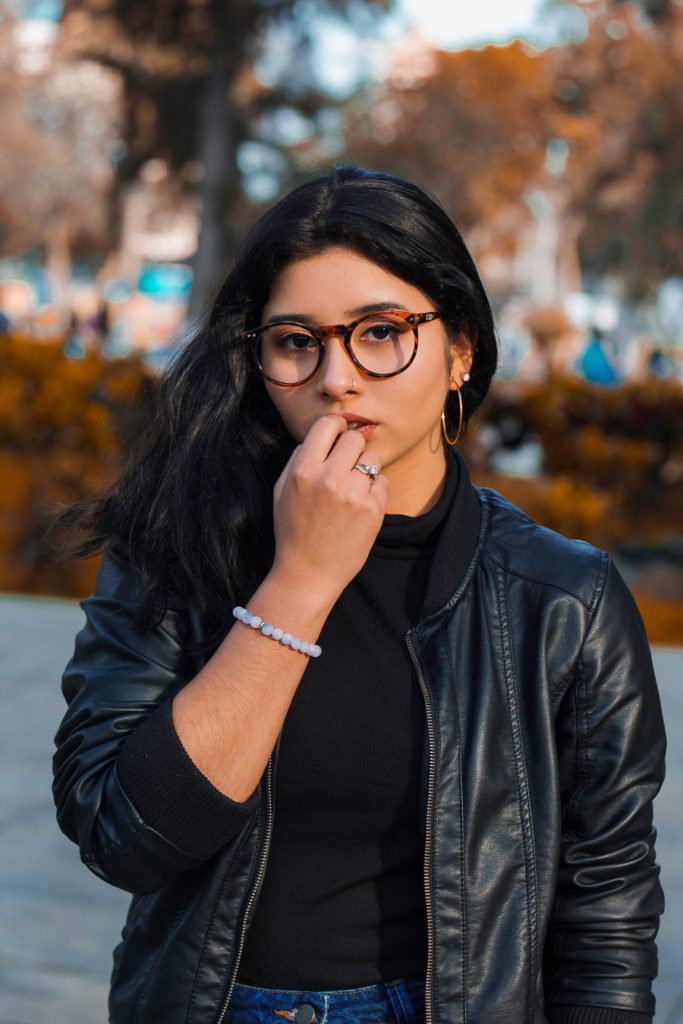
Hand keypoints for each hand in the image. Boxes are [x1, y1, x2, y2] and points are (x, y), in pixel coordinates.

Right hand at [271, 414, 388, 601]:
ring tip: (352, 490)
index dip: (337, 424)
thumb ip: (300, 458)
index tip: (340, 432)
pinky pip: (383, 481)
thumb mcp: (282, 490)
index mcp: (303, 471)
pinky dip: (375, 490)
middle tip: (346, 465)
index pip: (327, 424)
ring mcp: (354, 494)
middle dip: (352, 448)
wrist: (308, 573)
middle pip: (354, 438)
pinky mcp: (374, 510)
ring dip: (365, 469)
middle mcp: (329, 478)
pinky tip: (360, 507)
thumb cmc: (292, 531)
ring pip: (372, 458)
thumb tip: (324, 433)